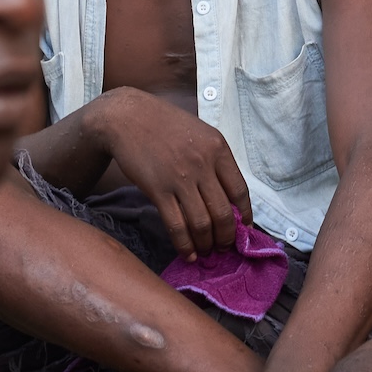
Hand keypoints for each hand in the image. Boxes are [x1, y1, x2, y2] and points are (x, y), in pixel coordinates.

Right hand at [90, 89, 252, 259]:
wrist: (126, 118)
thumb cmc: (164, 124)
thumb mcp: (200, 133)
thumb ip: (215, 159)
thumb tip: (228, 195)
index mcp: (218, 148)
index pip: (240, 191)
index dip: (245, 215)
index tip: (245, 229)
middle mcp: (203, 164)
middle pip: (224, 213)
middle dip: (227, 237)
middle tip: (224, 247)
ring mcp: (180, 178)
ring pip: (202, 224)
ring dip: (206, 244)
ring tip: (206, 252)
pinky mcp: (158, 190)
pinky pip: (177, 226)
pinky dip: (184, 245)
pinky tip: (187, 253)